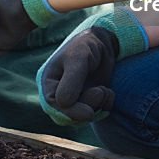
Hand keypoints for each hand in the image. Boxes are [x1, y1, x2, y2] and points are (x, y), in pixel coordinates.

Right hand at [36, 8, 148, 125]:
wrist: (103, 42)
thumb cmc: (85, 46)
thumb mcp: (77, 59)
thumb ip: (71, 81)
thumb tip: (63, 104)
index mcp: (49, 83)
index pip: (54, 106)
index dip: (71, 113)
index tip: (89, 113)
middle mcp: (59, 93)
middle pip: (69, 116)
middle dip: (87, 109)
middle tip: (101, 92)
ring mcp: (75, 98)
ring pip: (84, 117)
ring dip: (98, 106)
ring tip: (105, 89)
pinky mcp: (89, 101)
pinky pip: (97, 113)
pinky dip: (106, 106)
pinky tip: (108, 92)